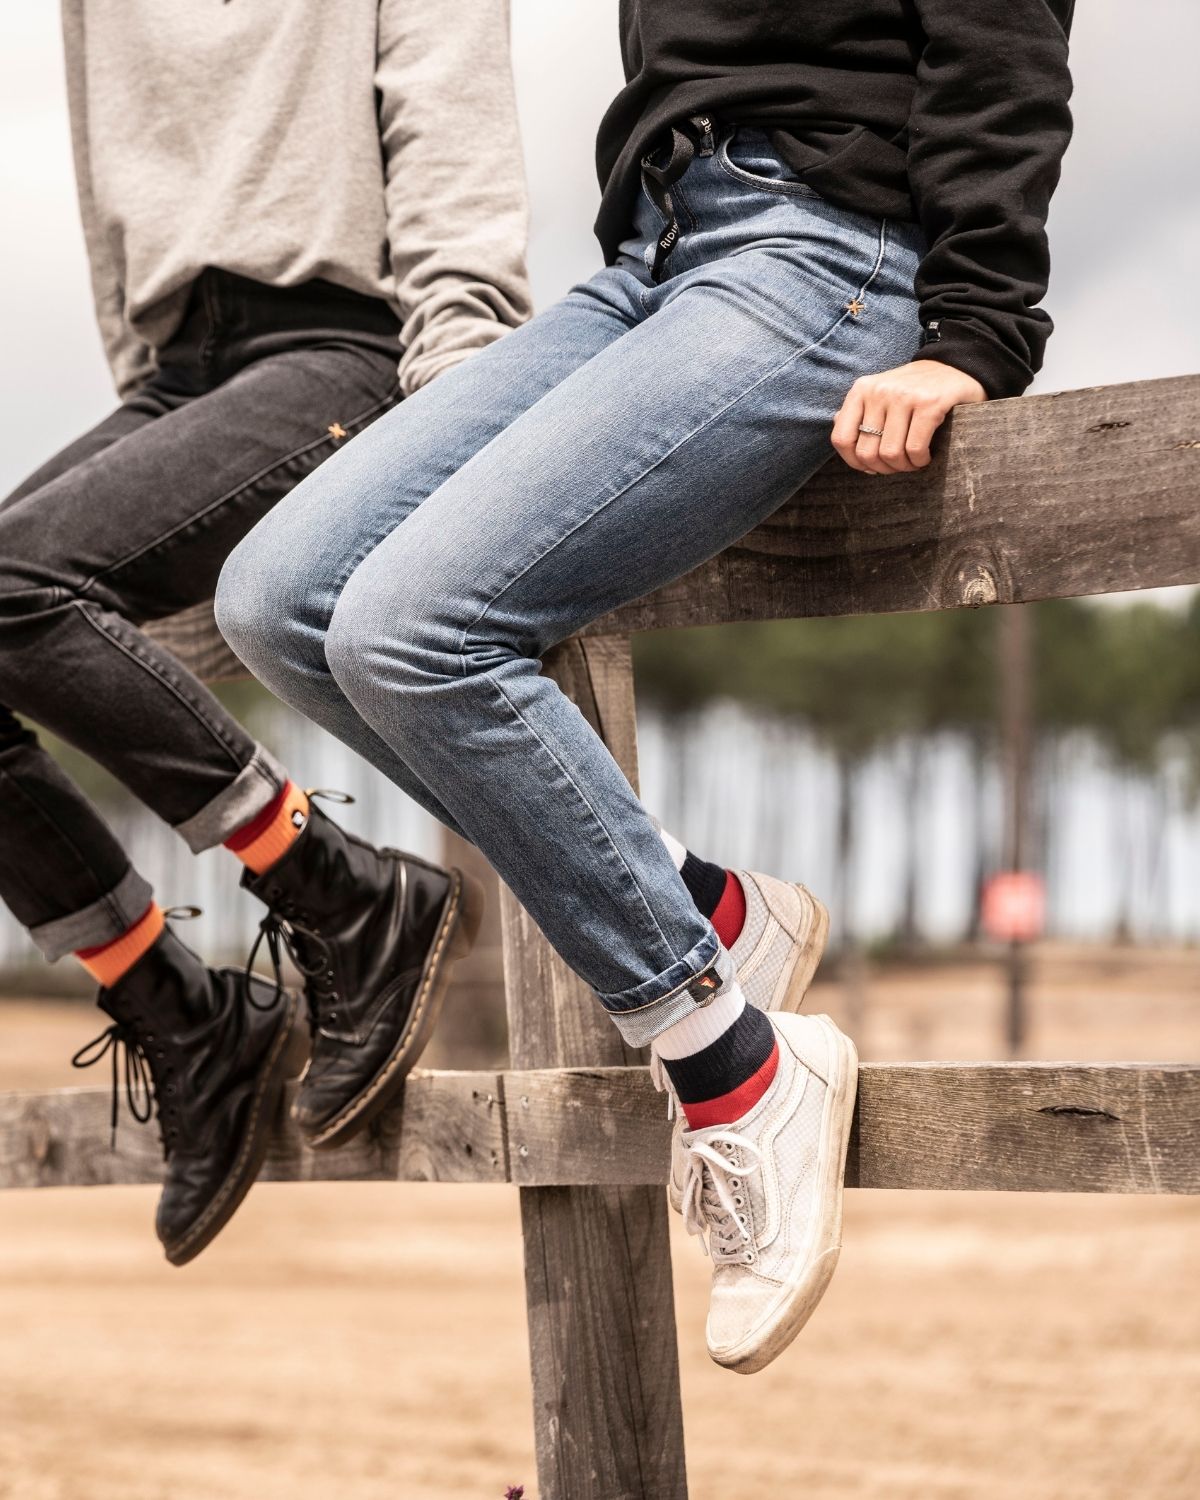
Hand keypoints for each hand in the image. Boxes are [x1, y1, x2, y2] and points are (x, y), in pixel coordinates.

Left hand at [831, 361, 986, 473]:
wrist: (956, 366)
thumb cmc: (915, 389)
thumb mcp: (881, 395)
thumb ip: (858, 411)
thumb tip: (836, 425)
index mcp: (861, 390)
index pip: (841, 438)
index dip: (854, 462)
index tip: (871, 467)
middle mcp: (879, 391)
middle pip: (867, 452)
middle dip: (884, 469)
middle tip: (899, 466)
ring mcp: (904, 396)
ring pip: (891, 453)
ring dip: (904, 467)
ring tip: (913, 462)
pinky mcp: (929, 404)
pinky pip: (915, 448)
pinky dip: (920, 461)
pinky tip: (925, 457)